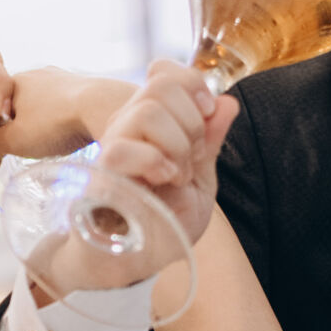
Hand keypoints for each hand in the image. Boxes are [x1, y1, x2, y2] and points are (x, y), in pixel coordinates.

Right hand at [0, 66, 135, 161]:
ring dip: (44, 122)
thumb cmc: (54, 123)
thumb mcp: (14, 141)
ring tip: (54, 139)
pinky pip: (64, 104)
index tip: (7, 147)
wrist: (101, 107)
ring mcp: (61, 76)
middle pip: (19, 105)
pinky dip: (64, 118)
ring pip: (43, 104)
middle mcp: (35, 74)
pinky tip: (71, 130)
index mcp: (13, 82)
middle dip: (21, 126)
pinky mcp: (82, 84)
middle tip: (32, 146)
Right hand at [92, 61, 237, 248]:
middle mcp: (128, 125)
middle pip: (160, 85)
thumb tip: (228, 102)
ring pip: (146, 112)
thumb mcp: (200, 179)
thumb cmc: (165, 221)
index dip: (192, 83)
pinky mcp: (103, 174)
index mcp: (152, 121)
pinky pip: (123, 149)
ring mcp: (113, 146)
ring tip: (178, 175)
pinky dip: (155, 162)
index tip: (207, 114)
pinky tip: (166, 180)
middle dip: (191, 121)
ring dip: (176, 144)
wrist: (138, 259)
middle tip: (191, 158)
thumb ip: (211, 142)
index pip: (164, 71)